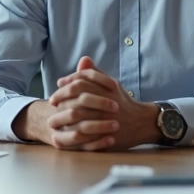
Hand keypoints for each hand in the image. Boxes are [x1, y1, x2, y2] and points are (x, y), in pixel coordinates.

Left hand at [46, 56, 160, 150]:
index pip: (82, 81)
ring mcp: (107, 119)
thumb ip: (96, 73)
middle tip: (52, 101)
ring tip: (53, 117)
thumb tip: (83, 59)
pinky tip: (63, 130)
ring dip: (63, 115)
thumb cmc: (123, 102)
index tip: (58, 85)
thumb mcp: (111, 84)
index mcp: (108, 88)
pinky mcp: (106, 134)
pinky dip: (71, 131)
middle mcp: (107, 102)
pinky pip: (85, 133)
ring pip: (79, 115)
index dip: (68, 82)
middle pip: (78, 97)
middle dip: (62, 98)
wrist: (141, 123)